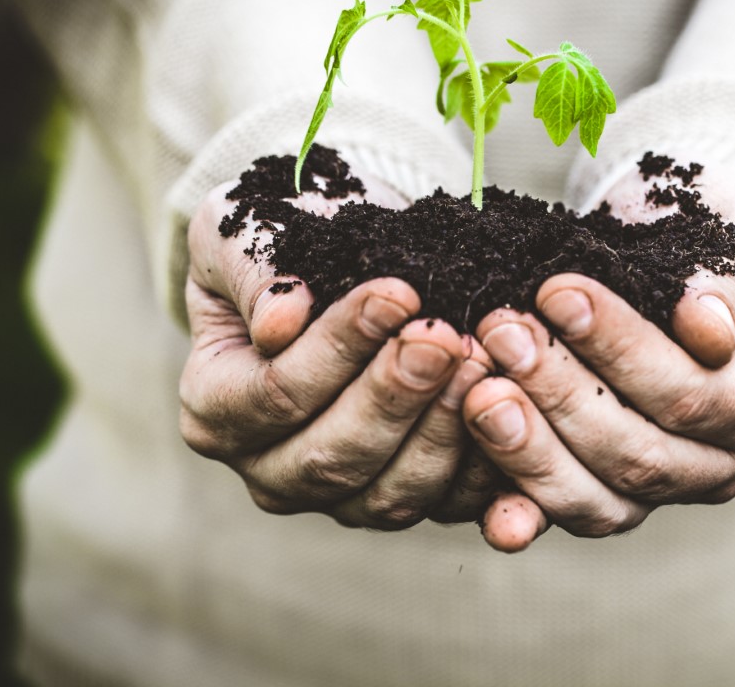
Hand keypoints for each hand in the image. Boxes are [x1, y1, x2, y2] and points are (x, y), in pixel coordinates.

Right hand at [179, 178, 495, 528]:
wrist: (346, 256)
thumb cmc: (287, 238)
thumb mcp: (245, 230)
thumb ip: (255, 271)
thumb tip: (279, 324)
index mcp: (217, 411)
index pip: (276, 395)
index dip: (337, 348)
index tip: (397, 292)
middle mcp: (272, 470)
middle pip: (333, 456)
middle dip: (396, 394)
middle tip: (446, 336)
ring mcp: (342, 496)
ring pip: (392, 492)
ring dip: (444, 429)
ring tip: (483, 363)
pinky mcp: (409, 497)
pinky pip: (451, 503)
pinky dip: (487, 469)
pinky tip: (516, 415)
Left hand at [464, 163, 734, 550]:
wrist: (670, 244)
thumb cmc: (715, 230)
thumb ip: (728, 282)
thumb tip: (706, 332)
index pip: (694, 394)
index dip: (621, 351)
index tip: (558, 293)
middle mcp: (722, 460)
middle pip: (640, 453)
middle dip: (562, 392)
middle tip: (502, 331)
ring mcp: (663, 486)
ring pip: (601, 498)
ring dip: (532, 449)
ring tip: (481, 391)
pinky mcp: (604, 490)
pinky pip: (565, 512)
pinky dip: (525, 513)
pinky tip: (493, 517)